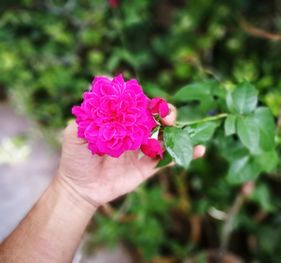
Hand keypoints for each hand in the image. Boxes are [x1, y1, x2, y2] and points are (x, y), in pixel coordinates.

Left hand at [56, 105, 205, 207]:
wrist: (81, 189)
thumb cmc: (75, 160)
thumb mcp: (74, 135)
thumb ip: (86, 118)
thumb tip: (99, 96)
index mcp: (119, 122)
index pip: (138, 106)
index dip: (147, 103)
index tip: (152, 105)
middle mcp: (134, 132)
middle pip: (156, 118)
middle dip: (165, 114)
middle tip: (167, 118)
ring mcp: (143, 149)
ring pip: (165, 136)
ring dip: (178, 131)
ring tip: (182, 131)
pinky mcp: (148, 167)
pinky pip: (168, 159)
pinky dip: (185, 154)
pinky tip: (199, 150)